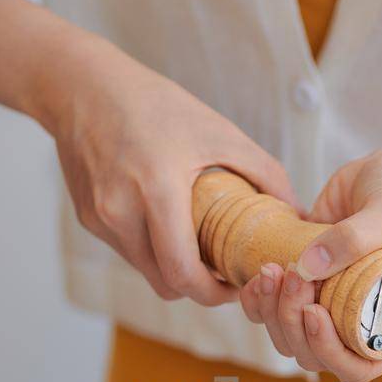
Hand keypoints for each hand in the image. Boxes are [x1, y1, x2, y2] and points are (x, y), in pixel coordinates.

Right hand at [40, 37, 296, 304]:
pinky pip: (128, 251)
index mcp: (156, 189)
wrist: (81, 87)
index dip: (214, 294)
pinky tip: (167, 222)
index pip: (182, 273)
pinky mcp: (87, 219)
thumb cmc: (155, 105)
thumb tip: (299, 212)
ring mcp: (99, 219)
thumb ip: (265, 172)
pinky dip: (151, 248)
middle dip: (198, 287)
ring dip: (173, 268)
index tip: (237, 286)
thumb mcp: (219, 130)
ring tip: (199, 244)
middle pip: (165, 284)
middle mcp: (120, 211)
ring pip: (146, 270)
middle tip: (224, 273)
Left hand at [240, 144, 381, 381]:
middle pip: (315, 356)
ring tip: (272, 270)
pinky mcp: (309, 289)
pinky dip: (258, 302)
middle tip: (291, 275)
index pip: (359, 368)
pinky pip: (273, 315)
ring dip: (272, 312)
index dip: (329, 352)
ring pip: (289, 338)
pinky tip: (259, 276)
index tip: (314, 312)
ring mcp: (333, 309)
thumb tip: (308, 265)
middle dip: (292, 321)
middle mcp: (362, 325)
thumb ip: (353, 240)